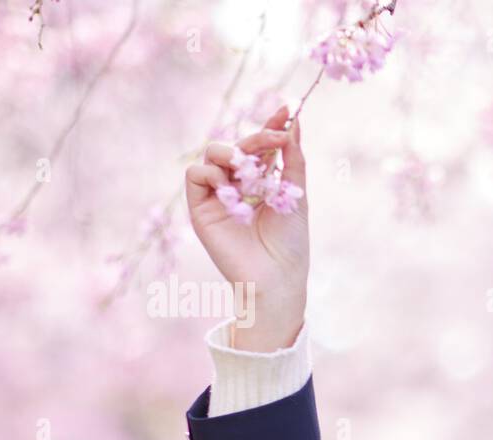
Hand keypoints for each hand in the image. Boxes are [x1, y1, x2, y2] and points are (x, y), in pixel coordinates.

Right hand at [185, 104, 309, 351]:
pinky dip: (213, 173)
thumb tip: (295, 125)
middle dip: (257, 137)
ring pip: (214, 153)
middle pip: (239, 145)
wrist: (276, 276)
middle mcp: (239, 184)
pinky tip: (231, 186)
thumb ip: (293, 160)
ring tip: (252, 171)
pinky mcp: (201, 208)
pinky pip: (197, 174)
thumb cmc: (291, 242)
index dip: (272, 127)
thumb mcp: (296, 195)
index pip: (263, 146)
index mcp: (263, 181)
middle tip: (275, 137)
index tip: (287, 110)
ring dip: (234, 153)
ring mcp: (218, 195)